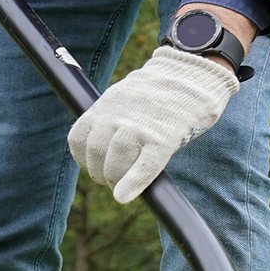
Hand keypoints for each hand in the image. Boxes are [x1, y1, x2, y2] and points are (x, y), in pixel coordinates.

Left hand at [68, 46, 239, 203]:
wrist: (191, 74)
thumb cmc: (159, 90)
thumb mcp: (124, 95)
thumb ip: (110, 116)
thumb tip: (103, 146)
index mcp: (105, 105)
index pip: (78, 139)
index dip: (83, 158)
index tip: (94, 164)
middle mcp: (117, 117)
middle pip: (95, 154)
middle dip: (101, 172)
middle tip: (113, 177)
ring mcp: (139, 128)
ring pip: (114, 164)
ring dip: (116, 179)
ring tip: (124, 183)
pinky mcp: (162, 139)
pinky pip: (142, 167)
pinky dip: (132, 184)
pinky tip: (125, 196)